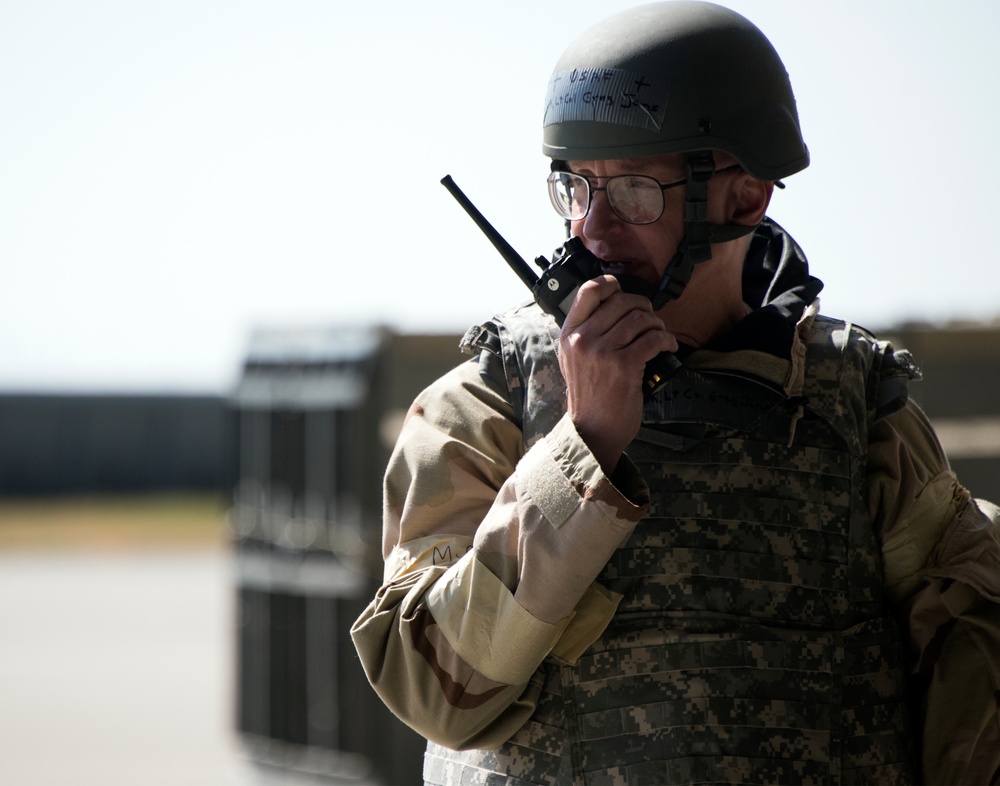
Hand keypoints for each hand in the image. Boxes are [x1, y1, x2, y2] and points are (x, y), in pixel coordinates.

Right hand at [558, 275, 677, 473]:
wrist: (592, 429)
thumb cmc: (589, 395)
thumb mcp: (574, 359)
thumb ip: (586, 332)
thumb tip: (615, 305)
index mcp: (568, 334)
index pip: (589, 291)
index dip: (612, 285)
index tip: (624, 294)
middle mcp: (582, 339)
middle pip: (621, 301)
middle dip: (644, 307)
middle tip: (651, 320)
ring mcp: (602, 352)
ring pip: (640, 318)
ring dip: (657, 324)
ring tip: (661, 335)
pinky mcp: (624, 366)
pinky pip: (653, 339)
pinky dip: (666, 340)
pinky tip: (668, 347)